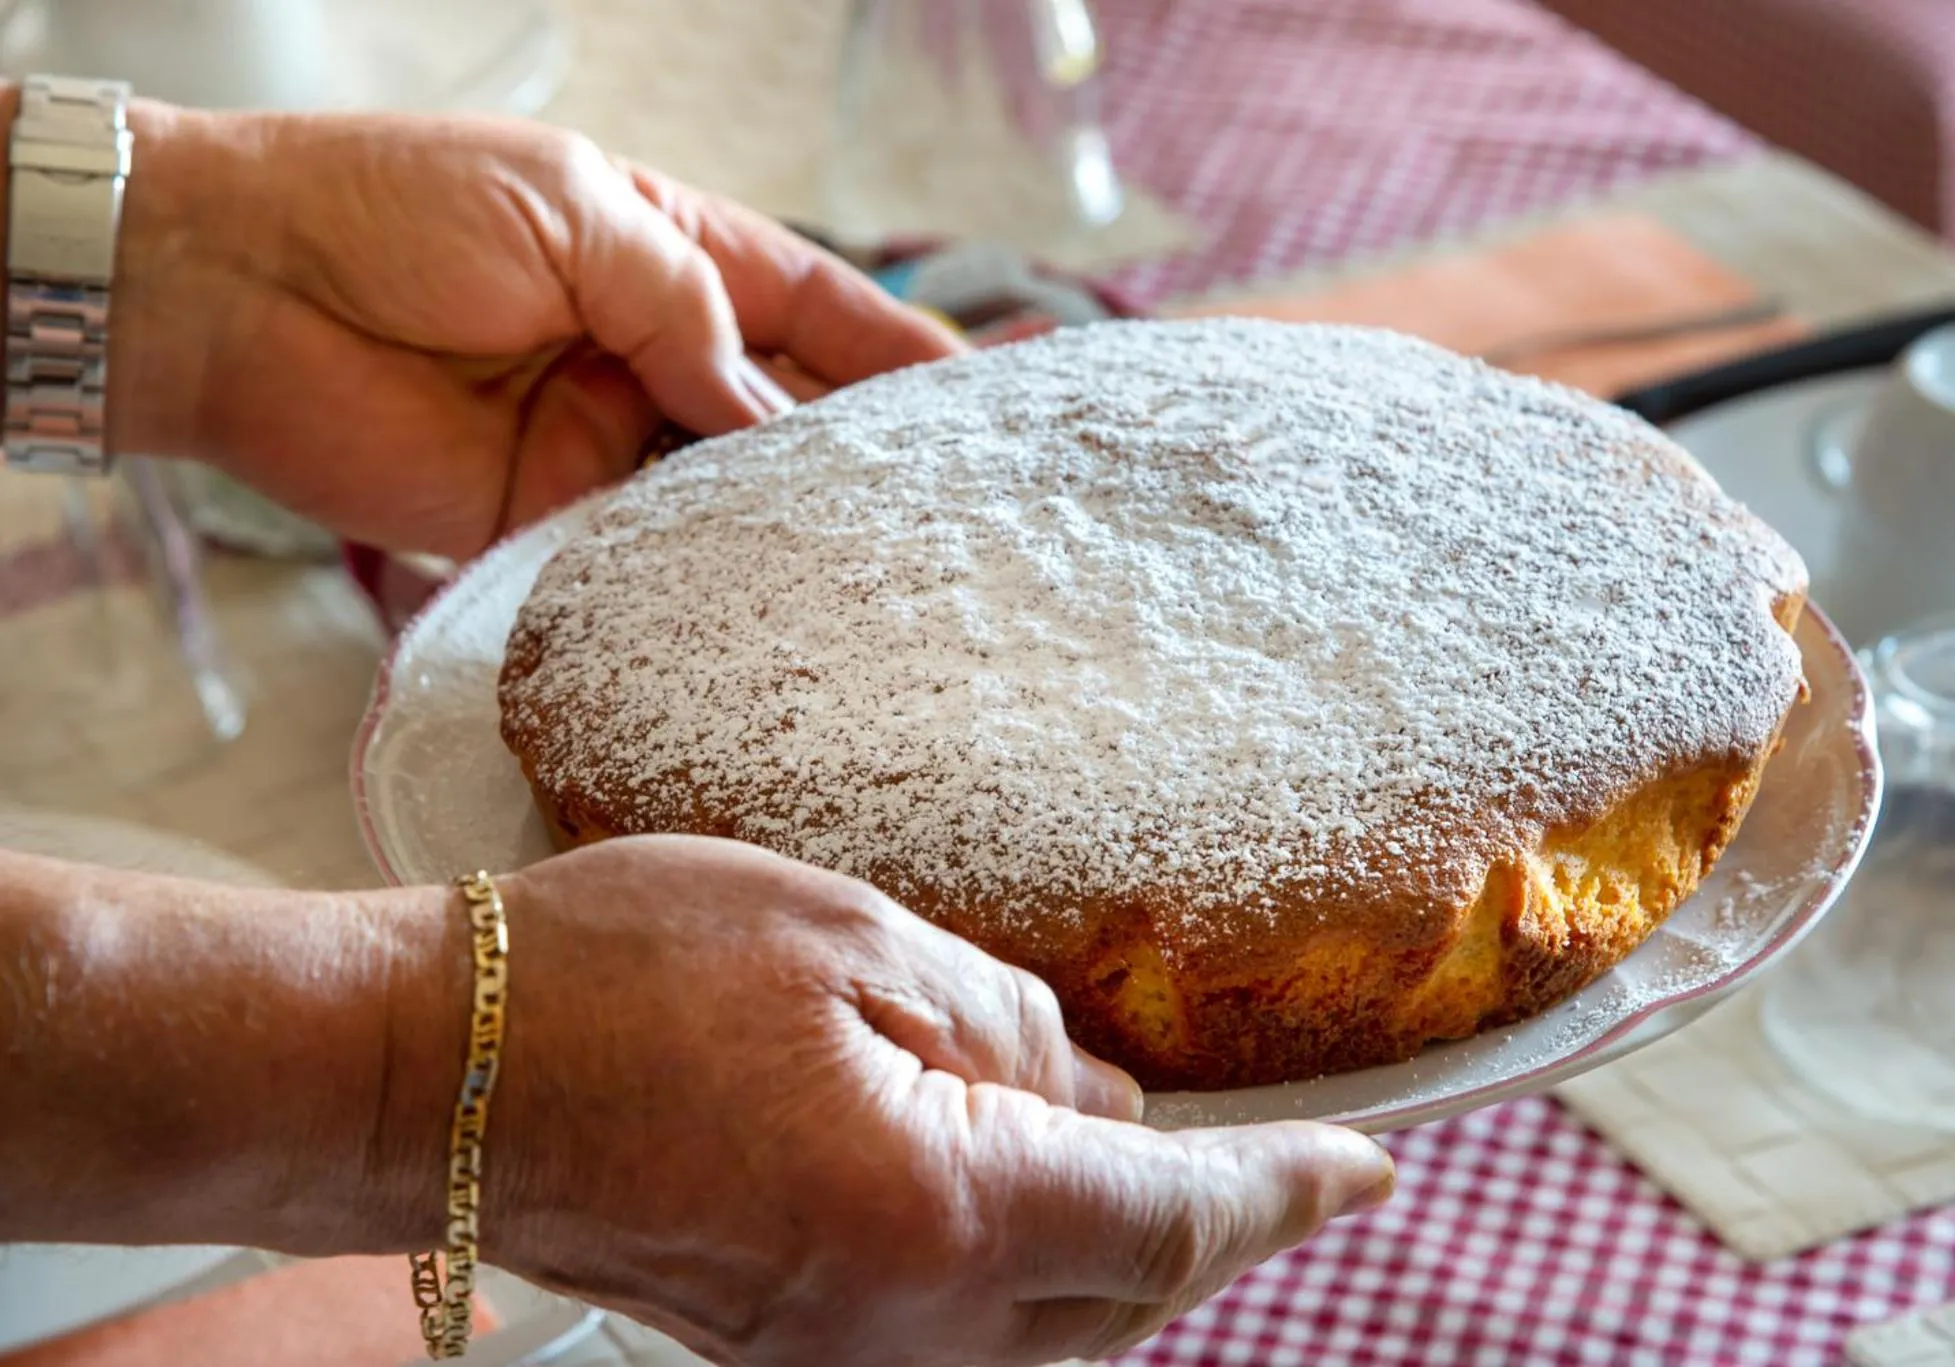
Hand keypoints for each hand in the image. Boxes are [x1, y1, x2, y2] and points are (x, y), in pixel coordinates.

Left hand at [109, 105, 960, 556]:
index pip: (813, 309)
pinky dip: (702, 582)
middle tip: (964, 510)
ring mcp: (602, 441)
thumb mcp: (575, 213)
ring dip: (796, 530)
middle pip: (786, 415)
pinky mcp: (545, 521)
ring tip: (897, 570)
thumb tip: (775, 422)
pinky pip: (644, 559)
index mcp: (667, 254)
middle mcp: (649, 353)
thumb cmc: (393, 207)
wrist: (231, 289)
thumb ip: (686, 310)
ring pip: (727, 498)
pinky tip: (772, 605)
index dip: (898, 352)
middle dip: (868, 456)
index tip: (986, 398)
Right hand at [381, 837, 1395, 1366]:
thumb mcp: (853, 939)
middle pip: (1124, 1302)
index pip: (1170, 1223)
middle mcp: (901, 1328)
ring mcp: (837, 1360)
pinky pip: (961, 1332)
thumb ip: (1010, 1029)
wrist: (434, 1074)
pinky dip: (1024, 1266)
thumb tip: (1101, 1101)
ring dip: (1114, 1249)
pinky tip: (1017, 1177)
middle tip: (1261, 1151)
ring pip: (1050, 1332)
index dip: (1284, 1195)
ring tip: (1130, 1146)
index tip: (1368, 1170)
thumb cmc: (626, 973)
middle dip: (1204, 1228)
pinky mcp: (784, 1356)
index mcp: (936, 1213)